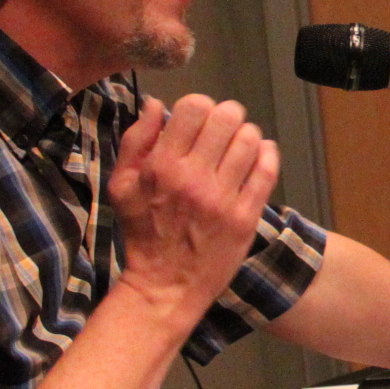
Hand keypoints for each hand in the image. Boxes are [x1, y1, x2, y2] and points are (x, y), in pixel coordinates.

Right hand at [108, 95, 279, 319]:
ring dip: (247, 135)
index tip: (199, 119)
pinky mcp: (246, 216)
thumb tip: (155, 103)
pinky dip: (268, 154)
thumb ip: (136, 141)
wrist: (165, 285)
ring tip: (238, 145)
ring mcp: (223, 198)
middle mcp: (194, 178)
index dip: (200, 106)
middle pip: (227, 117)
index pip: (194, 108)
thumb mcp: (122, 186)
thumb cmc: (143, 232)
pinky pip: (268, 170)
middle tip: (223, 129)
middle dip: (227, 116)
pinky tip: (260, 154)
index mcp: (161, 166)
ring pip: (251, 139)